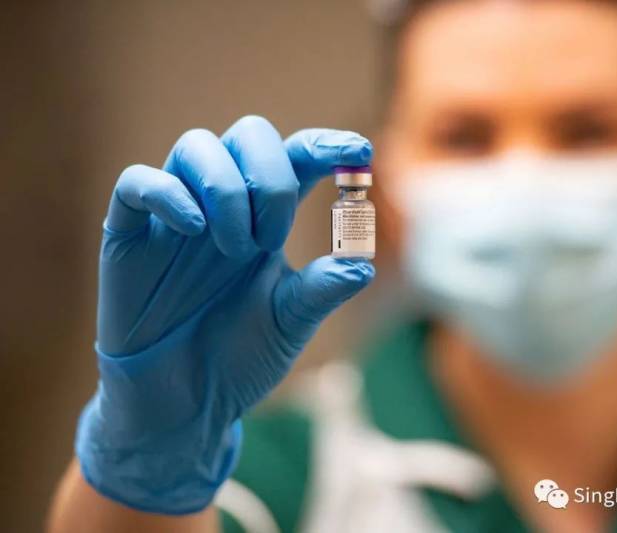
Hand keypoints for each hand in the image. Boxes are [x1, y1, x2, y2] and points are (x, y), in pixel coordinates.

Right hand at [76, 116, 374, 513]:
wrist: (183, 406)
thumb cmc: (238, 358)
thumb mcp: (289, 322)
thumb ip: (321, 290)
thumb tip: (363, 264)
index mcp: (266, 219)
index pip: (296, 159)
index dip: (326, 145)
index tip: (359, 151)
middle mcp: (224, 206)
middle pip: (247, 135)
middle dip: (271, 174)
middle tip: (274, 236)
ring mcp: (175, 216)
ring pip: (195, 147)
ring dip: (227, 187)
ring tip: (238, 248)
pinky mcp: (129, 236)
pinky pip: (137, 183)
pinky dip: (167, 193)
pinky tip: (195, 228)